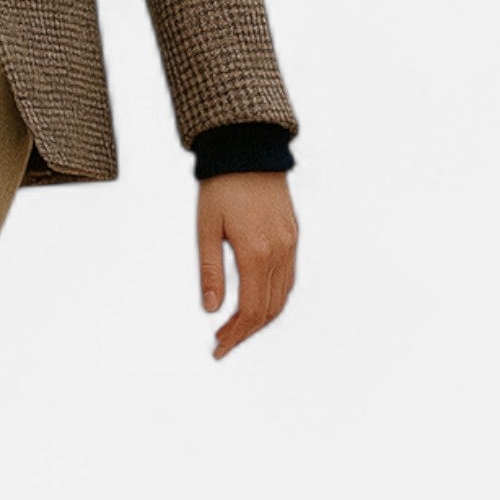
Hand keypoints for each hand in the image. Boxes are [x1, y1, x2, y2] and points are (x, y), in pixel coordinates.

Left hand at [198, 171, 297, 358]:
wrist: (248, 152)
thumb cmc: (222, 187)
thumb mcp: (206, 229)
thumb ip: (210, 270)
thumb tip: (211, 307)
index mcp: (255, 252)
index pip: (250, 310)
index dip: (236, 334)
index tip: (219, 347)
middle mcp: (279, 252)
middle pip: (269, 310)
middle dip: (247, 332)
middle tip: (224, 342)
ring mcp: (290, 244)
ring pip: (283, 297)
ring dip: (262, 318)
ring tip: (238, 327)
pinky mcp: (293, 236)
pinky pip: (289, 278)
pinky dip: (275, 298)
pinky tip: (258, 301)